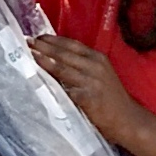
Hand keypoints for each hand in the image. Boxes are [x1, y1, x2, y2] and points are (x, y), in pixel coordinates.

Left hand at [31, 34, 145, 144]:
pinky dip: (51, 83)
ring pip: (62, 68)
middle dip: (44, 47)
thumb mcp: (100, 74)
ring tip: (30, 56)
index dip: (53, 40)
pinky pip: (65, 89)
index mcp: (97, 58)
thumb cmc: (110, 97)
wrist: (127, 119)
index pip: (71, 44)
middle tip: (27, 42)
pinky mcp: (87, 97)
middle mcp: (95, 66)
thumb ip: (82, 65)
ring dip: (44, 61)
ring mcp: (92, 82)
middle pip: (64, 53)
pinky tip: (40, 80)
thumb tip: (54, 57)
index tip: (37, 37)